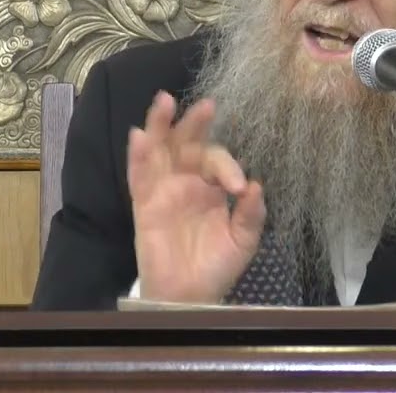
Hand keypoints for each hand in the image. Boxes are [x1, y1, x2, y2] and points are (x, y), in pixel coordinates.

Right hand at [127, 91, 265, 302]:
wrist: (190, 295)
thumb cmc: (216, 265)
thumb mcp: (244, 240)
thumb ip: (252, 214)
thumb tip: (257, 186)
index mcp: (211, 185)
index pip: (217, 161)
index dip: (228, 168)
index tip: (239, 188)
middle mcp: (186, 180)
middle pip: (187, 143)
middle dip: (195, 123)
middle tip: (207, 106)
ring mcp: (163, 189)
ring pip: (159, 150)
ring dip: (159, 125)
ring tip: (164, 101)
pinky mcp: (144, 203)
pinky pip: (138, 177)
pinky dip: (138, 156)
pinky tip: (139, 136)